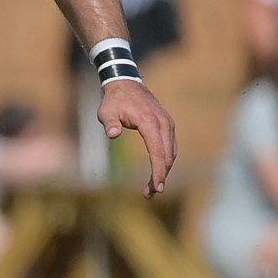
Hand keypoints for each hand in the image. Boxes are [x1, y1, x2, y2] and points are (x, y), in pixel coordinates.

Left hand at [99, 80, 176, 196]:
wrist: (126, 84)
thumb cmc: (114, 100)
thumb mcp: (106, 111)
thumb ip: (110, 123)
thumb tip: (113, 134)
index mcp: (150, 122)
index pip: (158, 152)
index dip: (157, 171)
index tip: (156, 187)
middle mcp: (163, 124)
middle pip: (167, 156)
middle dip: (160, 176)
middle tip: (150, 193)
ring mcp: (168, 124)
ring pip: (171, 153)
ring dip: (163, 170)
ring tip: (151, 188)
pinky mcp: (167, 125)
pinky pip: (170, 146)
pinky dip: (165, 160)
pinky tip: (157, 171)